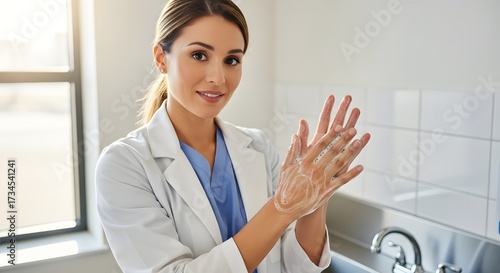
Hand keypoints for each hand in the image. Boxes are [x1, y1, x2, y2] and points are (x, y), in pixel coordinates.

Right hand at [274, 95, 369, 217]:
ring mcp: (322, 181)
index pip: (320, 145)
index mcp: (304, 162)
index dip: (331, 135)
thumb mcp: (285, 167)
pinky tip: (360, 167)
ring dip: (350, 152)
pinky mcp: (327, 192)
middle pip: (332, 152)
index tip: (339, 127)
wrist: (286, 208)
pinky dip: (352, 174)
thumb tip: (295, 135)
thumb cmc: (285, 187)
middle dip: (344, 140)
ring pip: (339, 164)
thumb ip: (292, 151)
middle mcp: (314, 170)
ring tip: (359, 143)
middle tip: (353, 130)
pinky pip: (342, 181)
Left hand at [296, 95, 368, 173]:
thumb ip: (300, 141)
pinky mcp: (342, 166)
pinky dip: (359, 145)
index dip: (327, 110)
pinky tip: (365, 136)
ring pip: (345, 135)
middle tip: (348, 97)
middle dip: (342, 111)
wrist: (305, 194)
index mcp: (317, 143)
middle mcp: (328, 146)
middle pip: (337, 125)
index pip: (323, 122)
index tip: (331, 97)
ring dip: (351, 123)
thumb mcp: (296, 158)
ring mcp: (336, 154)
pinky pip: (352, 153)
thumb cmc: (299, 178)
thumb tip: (301, 123)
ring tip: (357, 110)